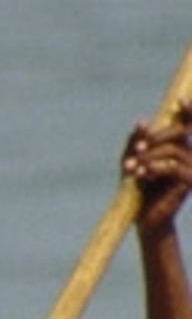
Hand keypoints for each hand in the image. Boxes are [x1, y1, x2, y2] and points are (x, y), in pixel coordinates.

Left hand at [125, 113, 191, 235]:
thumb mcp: (133, 162)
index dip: (189, 111)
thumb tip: (142, 121)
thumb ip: (136, 143)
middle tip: (137, 150)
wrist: (144, 218)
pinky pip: (173, 167)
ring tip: (133, 169)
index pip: (188, 124)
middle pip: (179, 133)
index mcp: (178, 147)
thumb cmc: (139, 188)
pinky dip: (155, 168)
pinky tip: (143, 175)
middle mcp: (190, 154)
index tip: (180, 100)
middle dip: (155, 138)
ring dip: (149, 157)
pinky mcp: (189, 182)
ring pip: (172, 150)